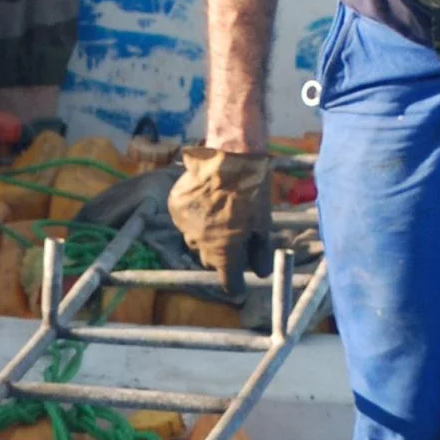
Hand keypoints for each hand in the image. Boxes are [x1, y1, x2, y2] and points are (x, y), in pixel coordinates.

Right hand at [169, 146, 272, 293]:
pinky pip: (185, 221)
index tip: (239, 285)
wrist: (229, 154)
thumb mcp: (263, 223)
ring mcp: (184, 225)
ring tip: (220, 215)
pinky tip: (207, 201)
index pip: (228, 282)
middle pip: (210, 261)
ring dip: (207, 236)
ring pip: (195, 241)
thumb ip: (261, 252)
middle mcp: (199, 243)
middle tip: (234, 240)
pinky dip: (195, 217)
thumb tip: (261, 273)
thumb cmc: (252, 190)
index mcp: (224, 251)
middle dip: (221, 256)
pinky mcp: (175, 207)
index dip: (235, 285)